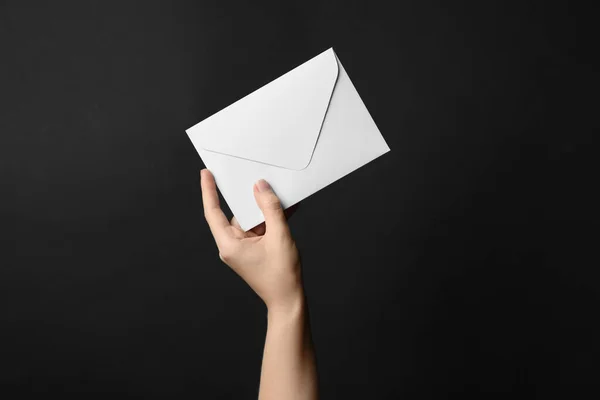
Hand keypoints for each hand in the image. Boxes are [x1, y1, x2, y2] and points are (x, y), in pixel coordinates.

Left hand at [200, 169, 302, 311]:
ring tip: (279, 196)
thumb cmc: (282, 274)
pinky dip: (270, 220)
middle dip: (247, 198)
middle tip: (256, 178)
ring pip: (250, 220)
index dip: (209, 191)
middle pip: (236, 214)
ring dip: (264, 210)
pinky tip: (284, 210)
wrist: (288, 300)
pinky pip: (259, 228)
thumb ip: (270, 208)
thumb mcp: (279, 236)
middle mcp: (231, 246)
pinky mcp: (252, 250)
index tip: (206, 174)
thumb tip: (260, 186)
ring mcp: (242, 249)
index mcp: (229, 245)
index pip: (213, 213)